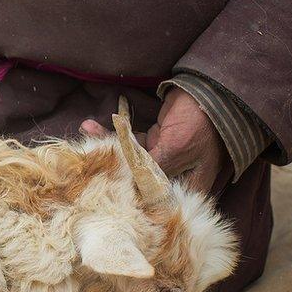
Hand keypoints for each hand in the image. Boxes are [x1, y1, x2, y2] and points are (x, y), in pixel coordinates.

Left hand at [80, 88, 228, 193]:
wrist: (207, 90)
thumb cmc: (200, 122)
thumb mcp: (176, 148)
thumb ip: (151, 167)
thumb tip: (124, 182)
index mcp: (188, 188)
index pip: (154, 200)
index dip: (129, 197)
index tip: (102, 186)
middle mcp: (174, 178)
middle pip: (138, 181)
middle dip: (110, 169)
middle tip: (84, 158)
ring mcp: (163, 160)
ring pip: (129, 161)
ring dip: (106, 147)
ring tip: (85, 133)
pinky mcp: (154, 143)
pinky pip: (130, 144)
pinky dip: (113, 135)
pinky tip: (92, 126)